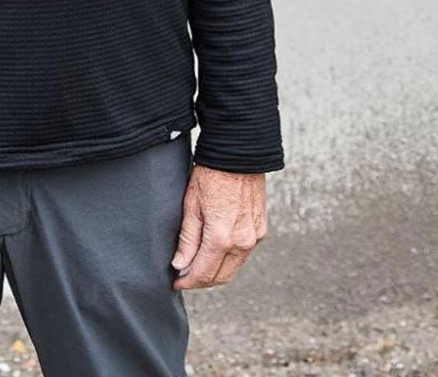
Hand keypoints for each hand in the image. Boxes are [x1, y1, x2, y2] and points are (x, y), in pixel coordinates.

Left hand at [170, 164, 267, 289]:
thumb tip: (180, 265)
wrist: (238, 154)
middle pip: (221, 276)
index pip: (204, 273)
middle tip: (185, 278)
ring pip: (234, 267)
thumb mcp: (191, 204)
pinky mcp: (261, 229)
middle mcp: (242, 241)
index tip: (176, 283)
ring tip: (198, 266)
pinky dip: (229, 259)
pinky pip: (244, 254)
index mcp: (222, 237)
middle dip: (202, 281)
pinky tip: (216, 253)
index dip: (188, 282)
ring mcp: (255, 236)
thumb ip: (187, 239)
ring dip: (216, 272)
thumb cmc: (211, 174)